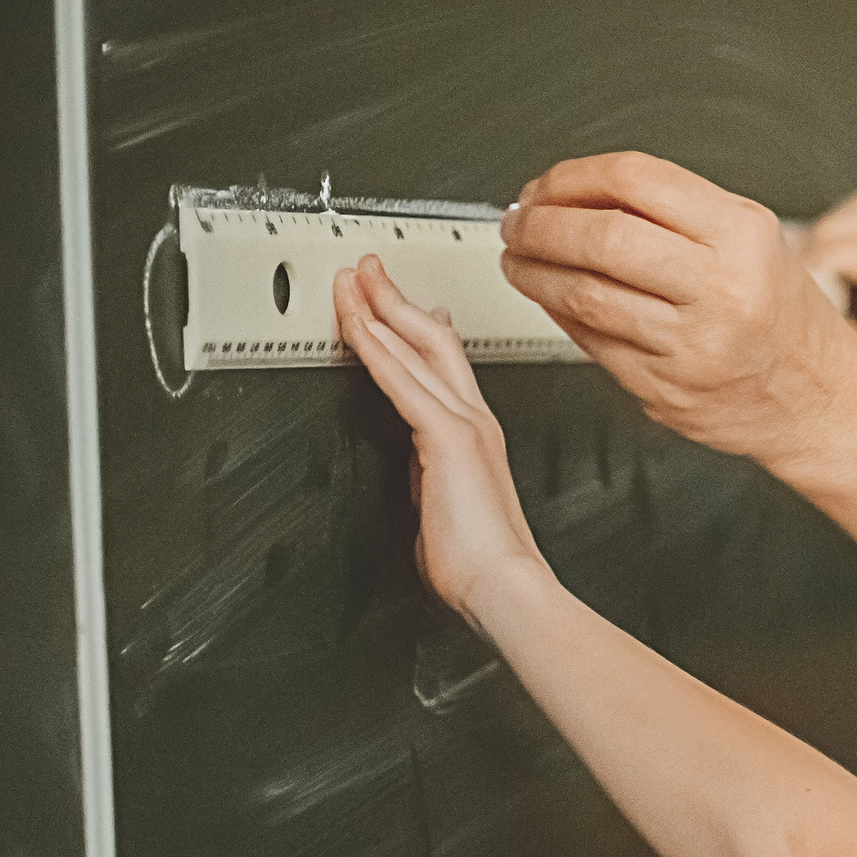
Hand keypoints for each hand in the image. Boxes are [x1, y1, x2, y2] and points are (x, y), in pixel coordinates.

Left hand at [332, 255, 549, 623]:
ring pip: (415, 349)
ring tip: (352, 281)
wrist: (503, 585)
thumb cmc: (479, 564)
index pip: (440, 368)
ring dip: (378, 310)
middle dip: (394, 301)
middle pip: (431, 342)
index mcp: (473, 438)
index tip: (390, 307)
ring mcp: (464, 424)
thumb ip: (430, 484)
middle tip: (366, 270)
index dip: (413, 330)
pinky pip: (402, 380)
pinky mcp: (447, 436)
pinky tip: (357, 326)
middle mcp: (474, 421)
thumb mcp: (445, 510)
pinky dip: (376, 348)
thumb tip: (419, 481)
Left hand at [498, 152, 856, 471]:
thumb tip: (575, 195)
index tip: (547, 185)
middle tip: (519, 222)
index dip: (571, 177)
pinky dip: (561, 315)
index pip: (634, 180)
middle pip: (601, 236)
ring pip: (584, 294)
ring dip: (533, 272)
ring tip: (521, 258)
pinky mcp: (668, 390)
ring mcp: (694, 346)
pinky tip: (556, 300)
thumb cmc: (783, 317)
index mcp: (744, 236)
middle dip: (540, 224)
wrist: (821, 402)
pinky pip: (593, 343)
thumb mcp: (755, 241)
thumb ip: (675, 213)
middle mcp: (723, 289)